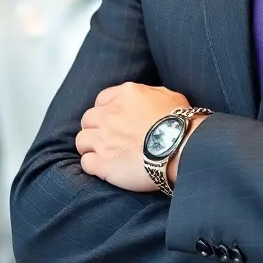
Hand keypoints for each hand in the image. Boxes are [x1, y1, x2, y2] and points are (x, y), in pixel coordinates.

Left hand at [76, 82, 190, 191]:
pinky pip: (86, 163)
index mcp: (126, 95)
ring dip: (90, 146)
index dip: (106, 110)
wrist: (180, 147)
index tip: (112, 119)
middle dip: (95, 128)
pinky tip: (104, 167)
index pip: (102, 99)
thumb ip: (151, 94)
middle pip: (87, 119)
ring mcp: (103, 139)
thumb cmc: (179, 122)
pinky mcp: (102, 163)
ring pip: (81, 140)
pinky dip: (92, 165)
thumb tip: (146, 99)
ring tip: (103, 153)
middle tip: (107, 137)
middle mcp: (110, 114)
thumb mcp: (169, 96)